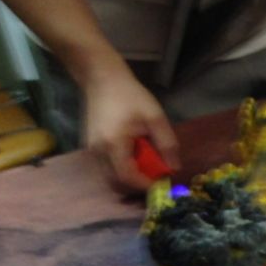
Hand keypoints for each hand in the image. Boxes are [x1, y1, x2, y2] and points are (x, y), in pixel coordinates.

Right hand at [79, 63, 179, 191]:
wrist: (102, 79)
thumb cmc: (131, 96)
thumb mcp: (156, 118)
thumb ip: (167, 145)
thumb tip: (174, 169)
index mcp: (113, 145)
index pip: (128, 179)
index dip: (145, 186)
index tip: (161, 183)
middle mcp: (98, 152)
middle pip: (116, 184)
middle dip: (137, 186)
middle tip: (155, 178)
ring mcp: (91, 150)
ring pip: (110, 178)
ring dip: (129, 179)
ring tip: (146, 167)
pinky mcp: (90, 147)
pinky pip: (106, 169)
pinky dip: (121, 171)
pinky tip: (134, 159)